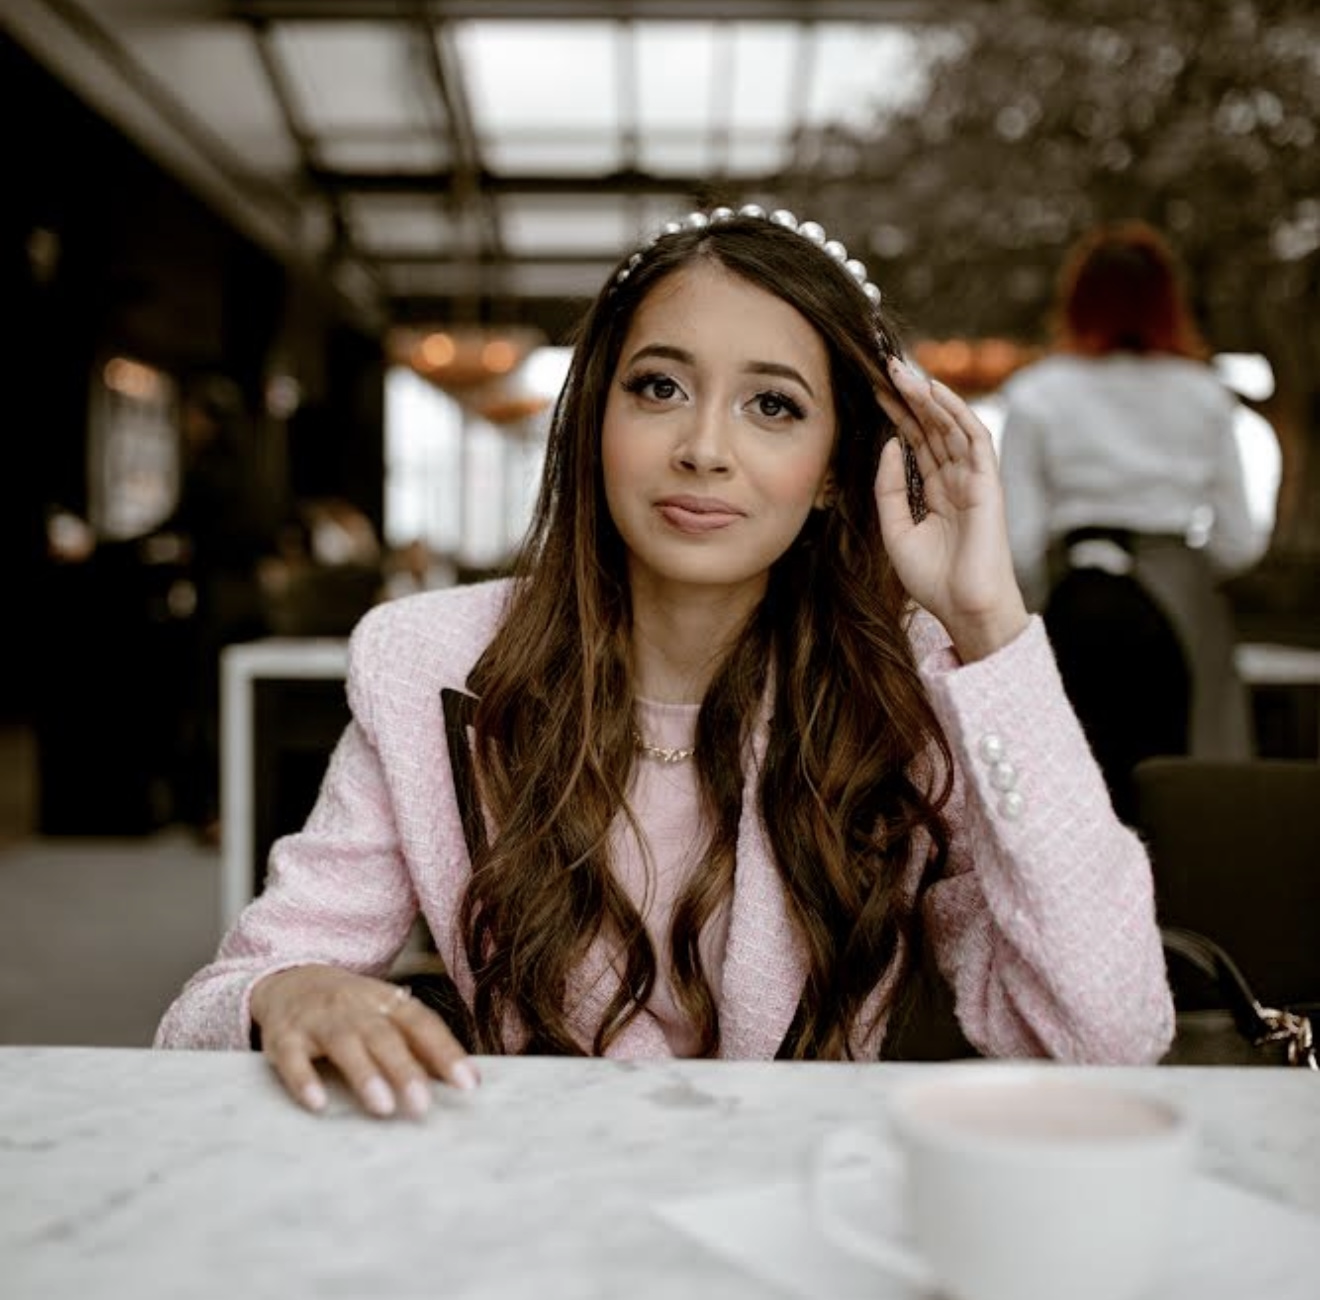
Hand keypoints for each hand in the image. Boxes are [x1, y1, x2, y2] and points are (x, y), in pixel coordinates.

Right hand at [250, 964, 479, 1117]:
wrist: (291, 978)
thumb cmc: (352, 1009)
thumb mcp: (386, 1014)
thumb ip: (420, 1044)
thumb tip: (464, 1078)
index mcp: (386, 1001)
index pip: (422, 1024)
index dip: (446, 1052)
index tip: (468, 1085)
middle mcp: (355, 1008)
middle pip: (384, 1036)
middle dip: (405, 1071)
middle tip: (423, 1106)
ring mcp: (319, 1020)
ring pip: (344, 1044)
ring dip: (364, 1075)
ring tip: (383, 1108)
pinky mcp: (283, 1037)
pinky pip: (292, 1057)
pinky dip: (304, 1080)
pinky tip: (318, 1103)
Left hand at [875, 358, 1028, 660]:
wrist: (963, 608)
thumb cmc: (933, 579)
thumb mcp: (895, 530)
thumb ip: (890, 488)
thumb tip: (890, 444)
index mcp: (934, 493)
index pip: (915, 443)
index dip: (896, 416)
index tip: (873, 390)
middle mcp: (955, 481)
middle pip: (931, 428)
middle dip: (909, 397)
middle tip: (884, 366)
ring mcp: (973, 480)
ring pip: (951, 426)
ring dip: (929, 396)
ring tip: (904, 370)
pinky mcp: (988, 483)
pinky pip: (974, 438)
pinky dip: (957, 412)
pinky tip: (936, 392)